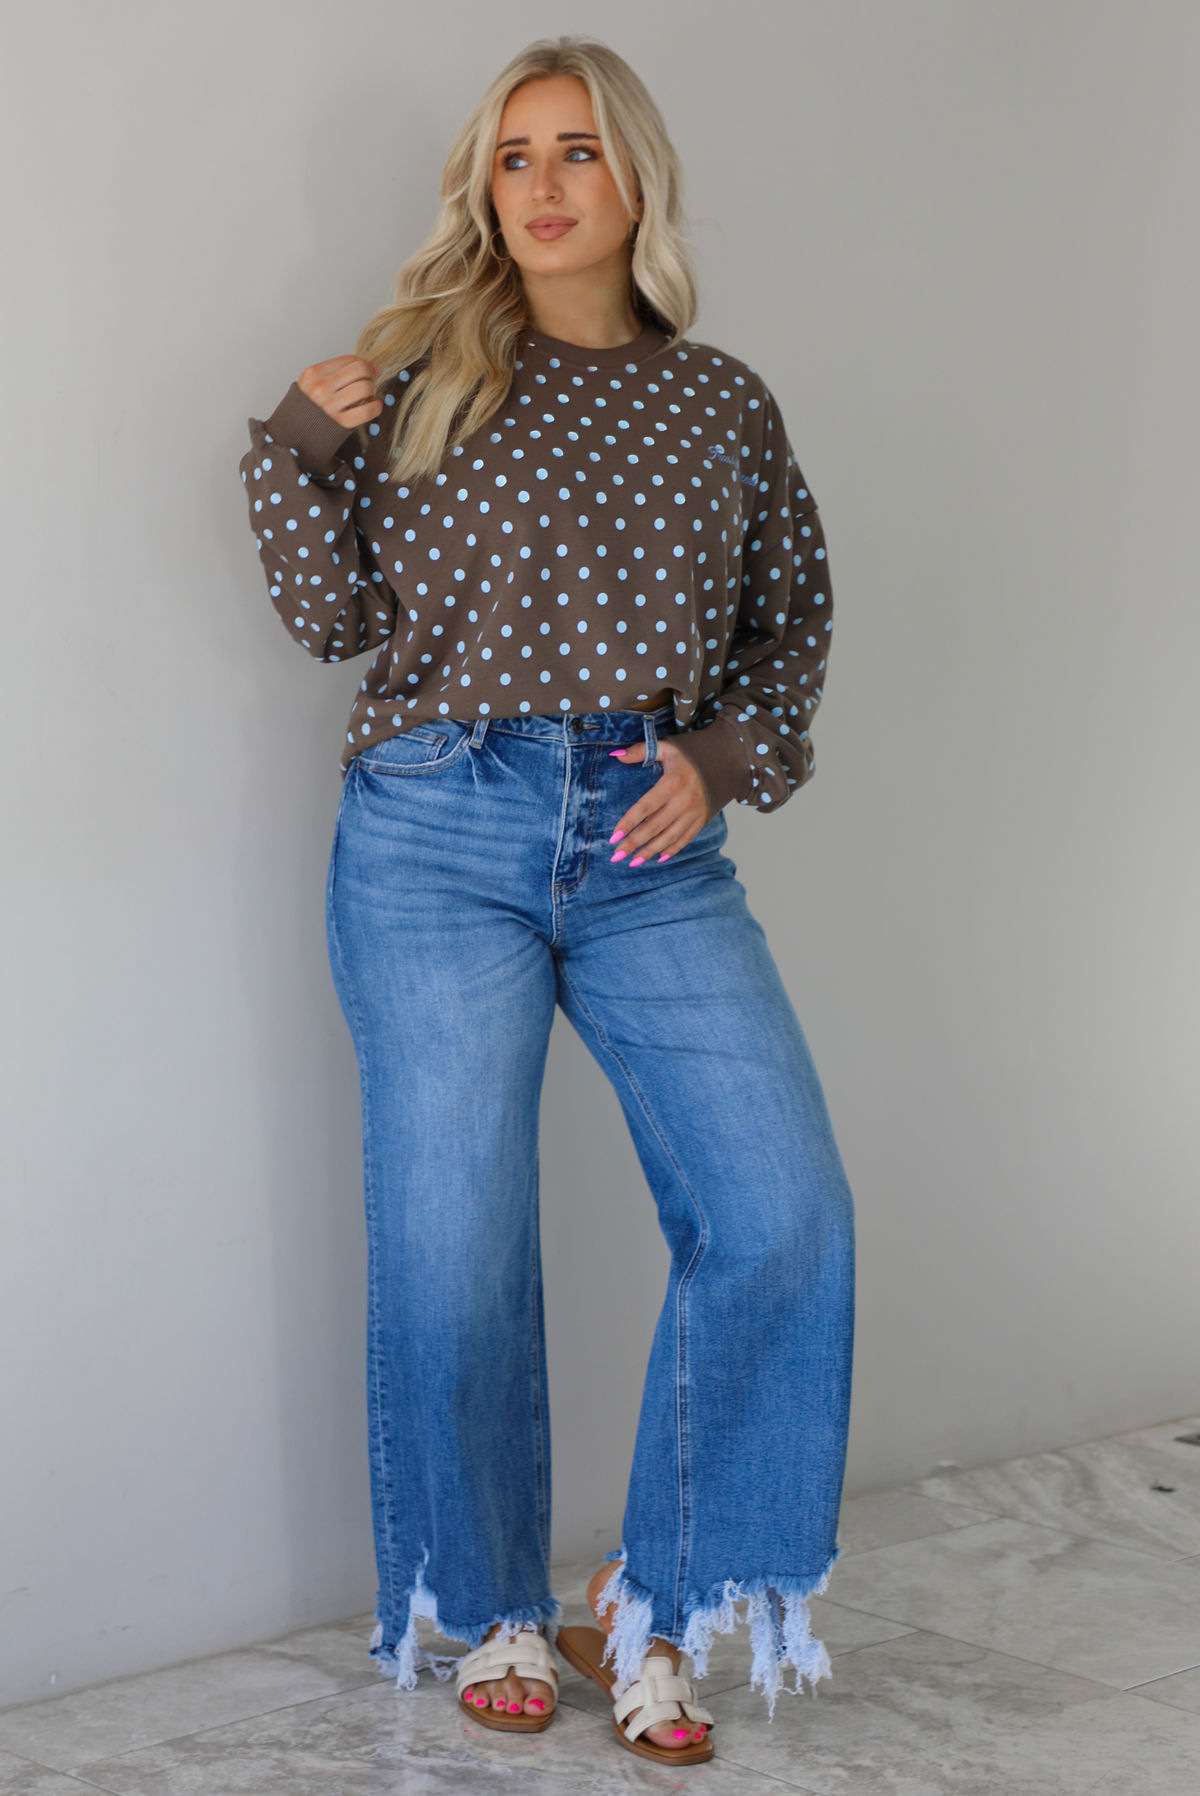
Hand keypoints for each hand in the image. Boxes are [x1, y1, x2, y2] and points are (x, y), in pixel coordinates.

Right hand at [297, 355, 383, 429]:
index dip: (363, 363)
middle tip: (369, 381)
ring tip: (368, 395)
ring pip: (364, 388)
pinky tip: (375, 405)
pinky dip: (376, 407)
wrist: (295, 431)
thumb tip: (369, 367)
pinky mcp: (340, 423)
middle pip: (360, 370)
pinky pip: (367, 411)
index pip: (349, 360)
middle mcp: (321, 387)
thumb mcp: (312, 382)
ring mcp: (330, 406)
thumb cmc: (308, 405)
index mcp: (314, 373)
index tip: (367, 370)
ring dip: (372, 390)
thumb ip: (334, 372)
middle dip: (370, 374)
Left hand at [608, 738, 709, 865]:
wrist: (726, 760)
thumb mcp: (667, 747)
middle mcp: (683, 801)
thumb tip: (616, 755)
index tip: (614, 836)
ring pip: (669, 837)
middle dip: (634, 843)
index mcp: (672, 783)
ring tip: (633, 862)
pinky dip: (672, 850)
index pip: (645, 807)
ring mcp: (694, 813)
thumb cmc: (692, 754)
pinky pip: (685, 838)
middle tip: (617, 855)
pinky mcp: (701, 819)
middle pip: (654, 827)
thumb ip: (640, 751)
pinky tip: (659, 858)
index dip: (628, 823)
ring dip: (650, 851)